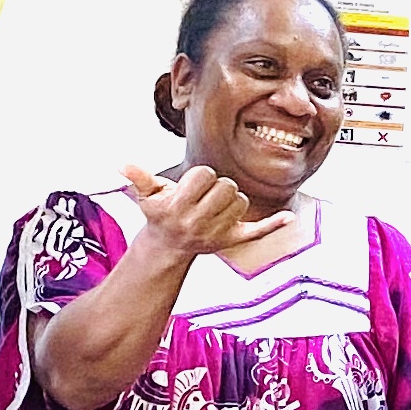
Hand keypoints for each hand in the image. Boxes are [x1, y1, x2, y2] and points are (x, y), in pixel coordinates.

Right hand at [122, 162, 294, 260]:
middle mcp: (198, 223)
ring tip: (212, 207)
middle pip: (227, 186)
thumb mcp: (147, 194)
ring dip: (230, 200)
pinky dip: (274, 224)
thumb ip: (139, 176)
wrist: (168, 247)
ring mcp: (218, 233)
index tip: (191, 185)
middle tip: (203, 196)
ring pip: (241, 201)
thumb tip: (121, 163)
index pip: (205, 175)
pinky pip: (259, 231)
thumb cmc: (159, 212)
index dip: (200, 176)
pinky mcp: (233, 240)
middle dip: (217, 186)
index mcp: (178, 208)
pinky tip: (288, 218)